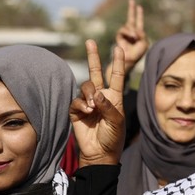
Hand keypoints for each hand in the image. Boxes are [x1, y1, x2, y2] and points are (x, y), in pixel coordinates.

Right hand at [70, 39, 125, 166]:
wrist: (100, 153)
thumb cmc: (113, 137)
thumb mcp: (117, 121)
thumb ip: (108, 106)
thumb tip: (97, 94)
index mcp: (114, 97)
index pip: (116, 76)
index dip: (118, 62)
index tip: (119, 48)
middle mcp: (101, 96)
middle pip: (95, 72)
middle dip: (93, 57)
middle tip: (90, 41)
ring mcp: (88, 103)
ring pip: (85, 87)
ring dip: (88, 94)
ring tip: (93, 107)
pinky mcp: (77, 111)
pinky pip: (76, 100)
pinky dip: (81, 104)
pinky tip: (87, 112)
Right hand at [114, 0, 148, 74]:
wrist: (129, 59)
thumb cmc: (138, 52)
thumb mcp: (144, 43)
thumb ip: (142, 34)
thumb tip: (135, 29)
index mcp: (139, 33)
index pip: (139, 21)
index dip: (139, 14)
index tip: (139, 6)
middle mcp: (132, 32)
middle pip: (131, 18)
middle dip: (131, 9)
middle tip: (132, 0)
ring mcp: (126, 34)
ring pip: (128, 26)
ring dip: (132, 30)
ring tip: (135, 37)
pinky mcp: (120, 36)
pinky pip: (123, 30)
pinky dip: (128, 32)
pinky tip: (131, 37)